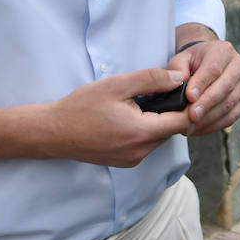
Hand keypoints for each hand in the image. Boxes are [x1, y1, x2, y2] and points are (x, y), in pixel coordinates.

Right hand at [46, 69, 192, 165]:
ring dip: (159, 120)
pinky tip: (132, 116)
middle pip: (173, 130)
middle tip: (160, 92)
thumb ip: (152, 79)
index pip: (183, 121)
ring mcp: (132, 160)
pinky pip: (147, 144)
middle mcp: (140, 152)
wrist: (51, 133)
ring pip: (161, 138)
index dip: (187, 104)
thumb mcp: (117, 85)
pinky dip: (147, 130)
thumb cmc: (81, 107)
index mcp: (141, 133)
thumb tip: (180, 78)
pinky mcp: (125, 162)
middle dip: (172, 111)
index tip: (181, 89)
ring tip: (142, 103)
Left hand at [170, 40, 239, 135]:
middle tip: (190, 117)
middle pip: (225, 87)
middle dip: (207, 105)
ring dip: (210, 118)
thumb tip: (180, 85)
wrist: (207, 63)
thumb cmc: (194, 62)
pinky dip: (216, 125)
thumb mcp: (180, 60)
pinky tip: (200, 129)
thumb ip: (177, 70)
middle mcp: (238, 65)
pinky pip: (233, 115)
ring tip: (190, 126)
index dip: (202, 84)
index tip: (189, 97)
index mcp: (223, 51)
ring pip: (230, 104)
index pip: (214, 69)